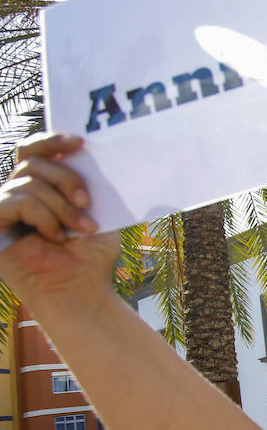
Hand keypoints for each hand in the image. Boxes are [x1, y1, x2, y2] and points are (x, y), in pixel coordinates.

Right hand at [0, 134, 118, 307]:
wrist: (82, 290)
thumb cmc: (91, 257)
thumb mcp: (95, 213)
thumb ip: (85, 184)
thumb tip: (87, 152)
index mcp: (42, 189)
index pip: (33, 151)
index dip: (52, 140)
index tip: (81, 143)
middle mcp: (18, 196)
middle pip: (33, 162)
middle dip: (65, 177)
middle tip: (86, 201)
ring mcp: (5, 211)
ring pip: (27, 182)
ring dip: (60, 204)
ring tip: (80, 228)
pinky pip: (15, 201)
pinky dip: (42, 216)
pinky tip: (55, 236)